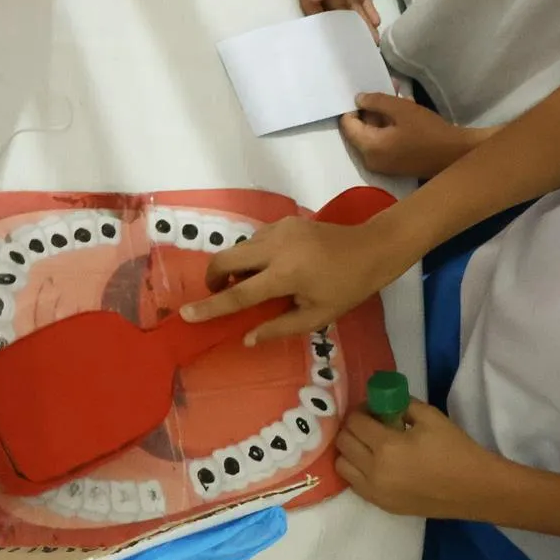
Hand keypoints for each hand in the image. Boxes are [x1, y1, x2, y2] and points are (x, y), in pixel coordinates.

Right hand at [182, 216, 408, 343]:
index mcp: (286, 274)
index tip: (186, 314)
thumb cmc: (348, 288)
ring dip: (236, 266)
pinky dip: (253, 255)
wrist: (372, 248)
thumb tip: (247, 338)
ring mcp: (280, 229)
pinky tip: (271, 267)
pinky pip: (256, 239)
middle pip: (226, 259)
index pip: (239, 294)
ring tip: (255, 284)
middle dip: (214, 277)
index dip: (211, 306)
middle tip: (220, 293)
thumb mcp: (317, 315)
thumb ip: (279, 327)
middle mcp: (276, 247)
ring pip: (240, 247)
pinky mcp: (285, 221)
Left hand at [335, 401, 513, 519]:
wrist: (473, 488)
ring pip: (342, 465)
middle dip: (353, 427)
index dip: (361, 410)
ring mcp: (375, 491)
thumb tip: (384, 402)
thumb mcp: (430, 416)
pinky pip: (354, 483)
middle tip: (370, 423)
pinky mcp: (381, 504)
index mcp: (387, 446)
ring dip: (351, 450)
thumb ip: (401, 404)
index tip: (372, 408)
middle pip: (343, 443)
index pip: (355, 422)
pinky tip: (376, 463)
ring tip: (370, 445)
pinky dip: (357, 470)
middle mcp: (374, 471)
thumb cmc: (454, 449)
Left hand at [341, 93, 486, 177]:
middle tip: (387, 89)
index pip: (347, 125)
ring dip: (384, 115)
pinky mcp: (393, 164)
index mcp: (369, 147)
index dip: (352, 107)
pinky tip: (406, 110)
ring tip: (400, 95)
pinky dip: (391, 127)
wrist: (454, 155)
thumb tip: (358, 99)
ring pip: (374, 134)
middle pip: (360, 129)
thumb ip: (376, 101)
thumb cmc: (427, 131)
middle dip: (372, 108)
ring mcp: (382, 164)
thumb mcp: (402, 109)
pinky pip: (384, 142)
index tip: (364, 92)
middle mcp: (370, 159)